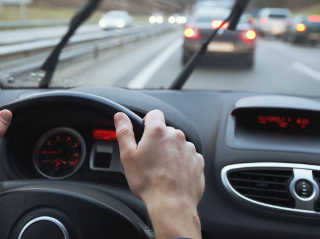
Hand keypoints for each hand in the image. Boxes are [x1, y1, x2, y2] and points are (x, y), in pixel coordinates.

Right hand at [114, 110, 204, 238]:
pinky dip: (181, 163)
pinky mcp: (198, 162)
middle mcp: (177, 137)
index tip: (144, 134)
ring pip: (177, 145)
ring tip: (162, 170)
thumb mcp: (128, 156)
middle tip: (150, 159)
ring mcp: (189, 149)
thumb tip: (120, 117)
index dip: (147, 122)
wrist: (172, 204)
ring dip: (170, 152)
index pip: (154, 114)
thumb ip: (124, 132)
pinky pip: (188, 157)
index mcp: (158, 132)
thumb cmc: (149, 182)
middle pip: (166, 131)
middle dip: (158, 141)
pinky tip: (173, 176)